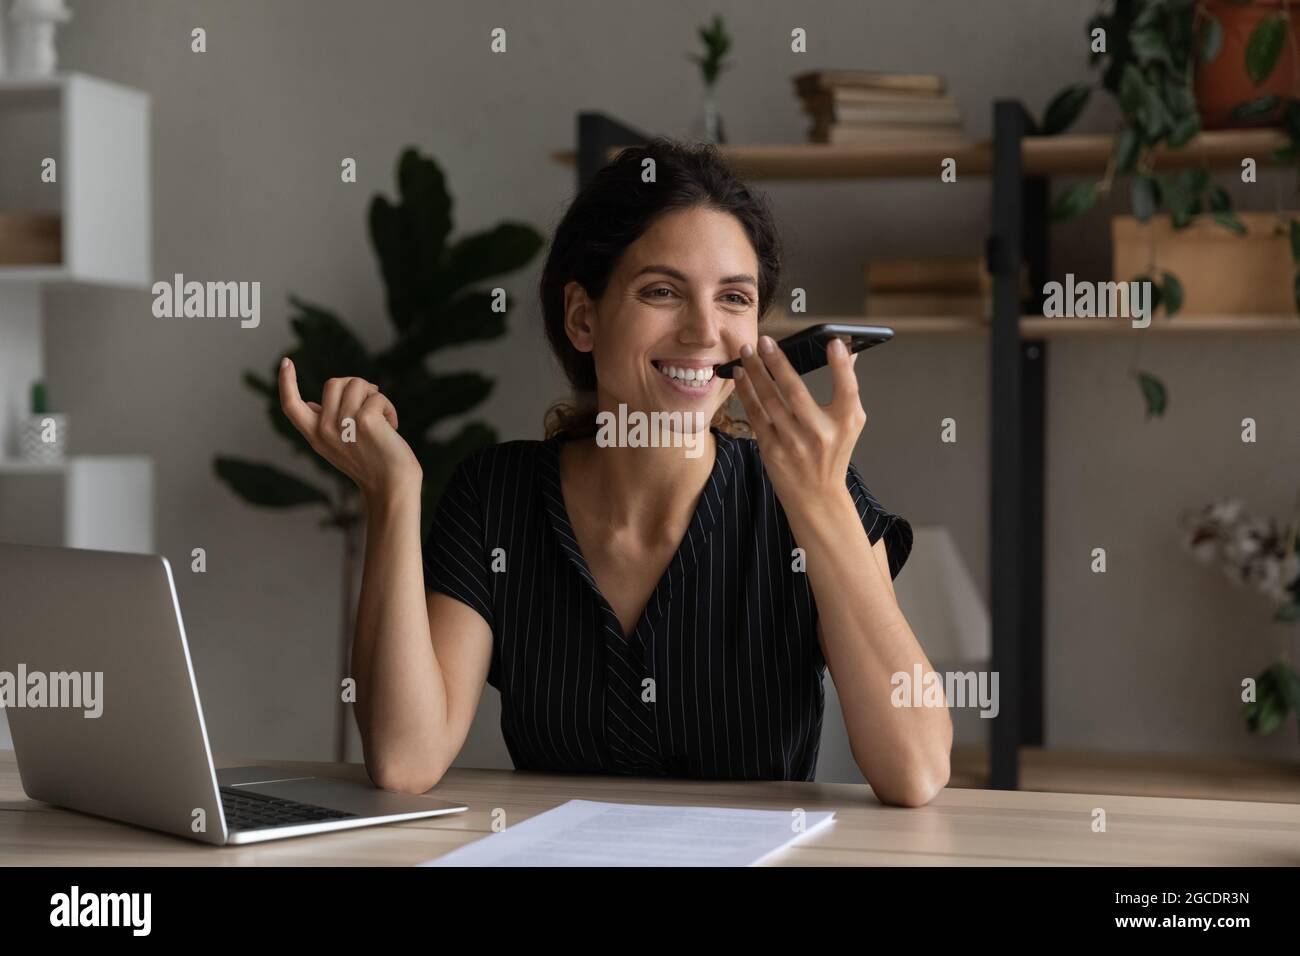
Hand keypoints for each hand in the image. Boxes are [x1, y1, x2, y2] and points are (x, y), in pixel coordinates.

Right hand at [278, 357, 421, 501]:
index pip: (291, 406)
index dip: (286, 382)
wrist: (392, 486)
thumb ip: (323, 424)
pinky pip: (377, 396)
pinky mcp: (365, 421)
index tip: (286, 361)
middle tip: (371, 405)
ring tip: (383, 419)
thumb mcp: (337, 445)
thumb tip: (310, 404)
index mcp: (314, 435)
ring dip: (375, 396)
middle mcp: (324, 430)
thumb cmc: (370, 463)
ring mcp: (343, 425)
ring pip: (357, 383)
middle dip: (357, 387)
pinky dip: (389, 408)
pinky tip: (391, 426)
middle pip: (334, 382)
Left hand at [720, 328, 865, 519]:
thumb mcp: (850, 423)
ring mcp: (794, 443)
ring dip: (755, 373)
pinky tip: (741, 376)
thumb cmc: (833, 453)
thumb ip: (848, 386)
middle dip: (777, 363)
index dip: (842, 366)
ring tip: (746, 353)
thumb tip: (848, 350)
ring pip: (770, 401)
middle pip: (796, 391)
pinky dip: (746, 393)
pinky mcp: (772, 450)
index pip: (847, 390)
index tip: (833, 342)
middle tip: (764, 341)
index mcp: (846, 422)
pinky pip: (756, 415)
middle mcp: (820, 433)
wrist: (816, 496)